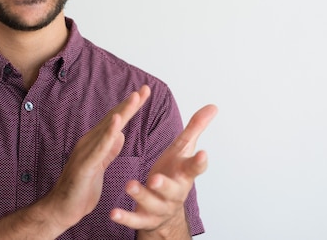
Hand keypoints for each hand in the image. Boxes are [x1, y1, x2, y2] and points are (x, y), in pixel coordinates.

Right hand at [43, 85, 151, 230]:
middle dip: (130, 103)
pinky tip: (118, 122)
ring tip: (135, 98)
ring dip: (122, 112)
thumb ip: (109, 150)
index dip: (130, 107)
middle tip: (145, 88)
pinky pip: (100, 147)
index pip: (115, 121)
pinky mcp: (85, 164)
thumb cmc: (81, 189)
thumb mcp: (100, 166)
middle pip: (113, 118)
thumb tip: (120, 135)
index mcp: (95, 143)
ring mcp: (86, 151)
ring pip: (107, 128)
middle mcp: (89, 142)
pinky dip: (109, 133)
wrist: (62, 209)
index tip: (144, 93)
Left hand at [110, 103, 217, 236]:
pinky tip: (113, 213)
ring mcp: (160, 208)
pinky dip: (125, 217)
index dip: (199, 162)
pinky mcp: (145, 220)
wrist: (168, 210)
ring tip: (129, 185)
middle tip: (155, 178)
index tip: (203, 153)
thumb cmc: (174, 172)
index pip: (194, 168)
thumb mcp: (183, 150)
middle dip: (164, 185)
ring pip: (152, 204)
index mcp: (184, 175)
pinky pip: (135, 220)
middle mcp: (174, 193)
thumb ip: (195, 128)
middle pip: (172, 190)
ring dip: (141, 196)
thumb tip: (213, 106)